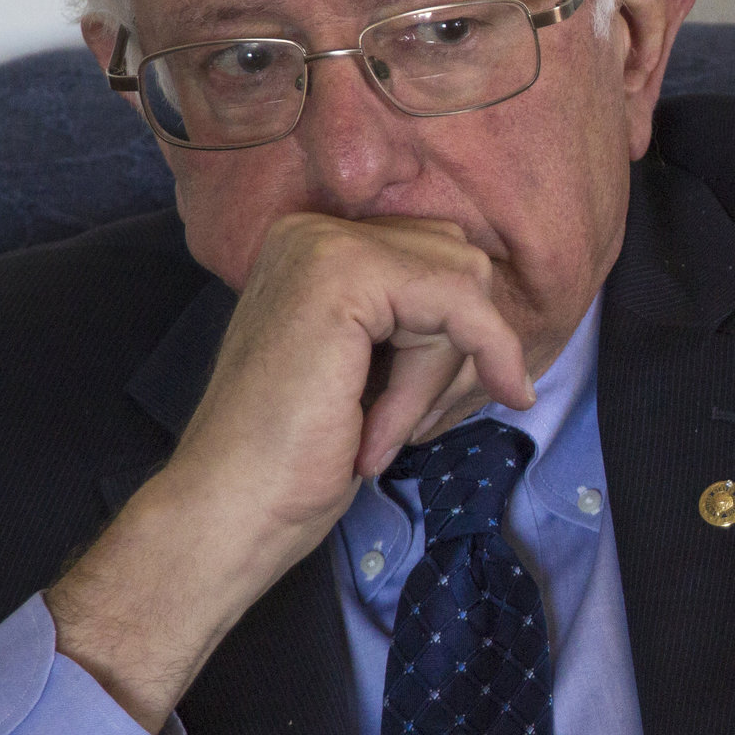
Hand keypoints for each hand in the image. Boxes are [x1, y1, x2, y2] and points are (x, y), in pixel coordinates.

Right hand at [44, 214, 536, 732]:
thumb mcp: (379, 369)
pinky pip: (458, 305)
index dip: (458, 339)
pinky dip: (441, 378)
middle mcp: (315, 230)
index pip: (441, 263)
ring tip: (381, 430)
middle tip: (403, 423)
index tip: (432, 407)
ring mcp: (324, 244)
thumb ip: (423, 321)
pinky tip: (391, 431)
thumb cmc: (303, 452)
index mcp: (318, 247)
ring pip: (462, 288)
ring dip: (441, 375)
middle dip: (457, 353)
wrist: (234, 504)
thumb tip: (499, 316)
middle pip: (459, 267)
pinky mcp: (342, 274)